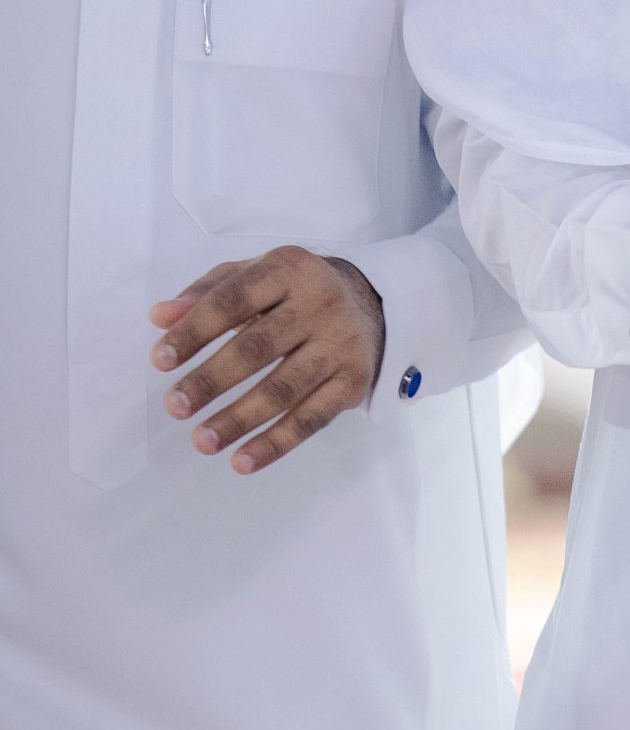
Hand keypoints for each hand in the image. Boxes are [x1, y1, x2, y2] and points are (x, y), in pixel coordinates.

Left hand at [149, 247, 385, 473]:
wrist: (370, 302)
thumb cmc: (293, 291)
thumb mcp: (254, 275)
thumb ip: (205, 293)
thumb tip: (160, 318)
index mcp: (289, 268)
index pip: (233, 300)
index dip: (194, 331)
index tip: (159, 361)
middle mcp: (321, 302)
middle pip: (258, 348)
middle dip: (211, 380)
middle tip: (175, 406)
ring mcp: (341, 343)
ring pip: (284, 389)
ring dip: (238, 419)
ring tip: (201, 441)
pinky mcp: (355, 380)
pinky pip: (312, 419)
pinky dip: (276, 444)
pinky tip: (242, 461)